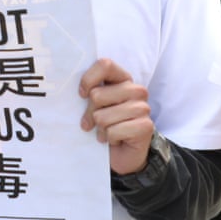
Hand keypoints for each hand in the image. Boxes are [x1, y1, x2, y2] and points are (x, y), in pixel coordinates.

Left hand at [79, 58, 153, 175]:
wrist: (122, 154)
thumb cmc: (105, 126)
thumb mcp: (95, 105)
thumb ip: (89, 92)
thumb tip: (74, 90)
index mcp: (123, 79)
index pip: (105, 65)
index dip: (88, 80)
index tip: (82, 95)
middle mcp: (136, 90)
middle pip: (97, 95)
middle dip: (90, 114)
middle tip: (96, 123)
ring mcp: (143, 108)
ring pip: (102, 117)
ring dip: (100, 130)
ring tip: (106, 132)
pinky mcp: (146, 126)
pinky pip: (113, 132)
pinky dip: (109, 139)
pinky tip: (116, 140)